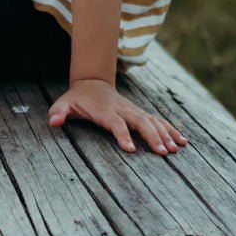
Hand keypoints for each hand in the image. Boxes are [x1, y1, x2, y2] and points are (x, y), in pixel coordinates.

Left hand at [49, 78, 187, 154]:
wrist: (92, 82)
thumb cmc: (78, 99)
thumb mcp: (64, 103)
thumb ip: (58, 112)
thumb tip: (53, 122)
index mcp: (105, 110)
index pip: (115, 123)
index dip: (122, 135)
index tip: (131, 149)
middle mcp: (122, 109)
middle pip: (140, 121)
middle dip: (152, 136)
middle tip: (163, 153)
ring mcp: (133, 110)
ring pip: (152, 120)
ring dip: (165, 134)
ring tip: (176, 149)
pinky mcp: (140, 113)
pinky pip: (157, 120)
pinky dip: (170, 129)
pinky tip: (183, 140)